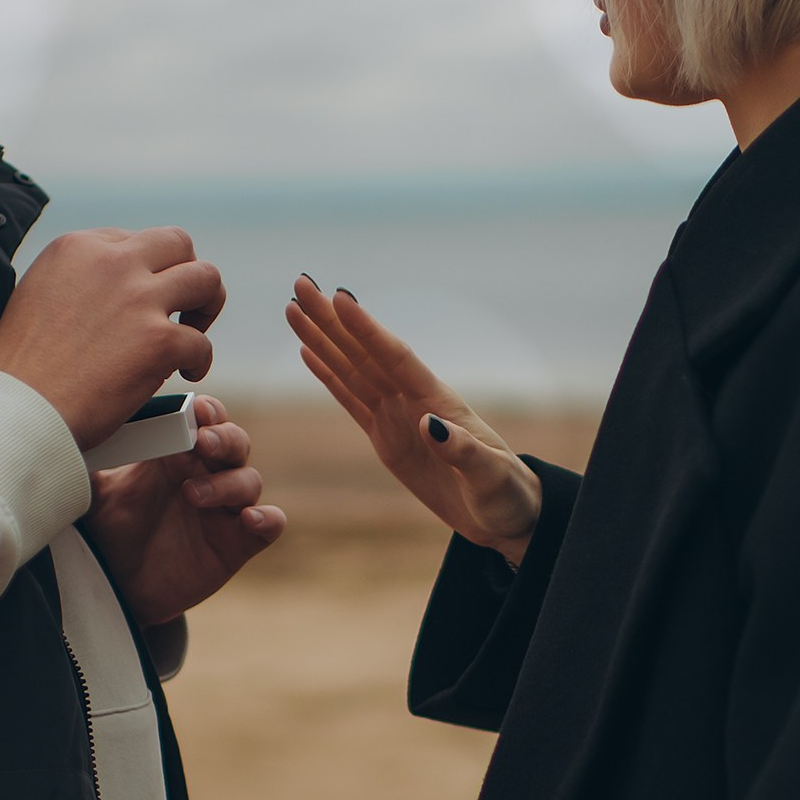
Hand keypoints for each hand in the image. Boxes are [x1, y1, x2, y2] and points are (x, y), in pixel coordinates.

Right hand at [0, 226, 224, 449]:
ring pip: (207, 278)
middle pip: (178, 243)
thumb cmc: (20, 370)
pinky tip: (185, 375)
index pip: (134, 241)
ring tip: (192, 336)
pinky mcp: (159, 341)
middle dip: (187, 274)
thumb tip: (109, 296)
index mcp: (77, 247)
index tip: (140, 303)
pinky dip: (200, 361)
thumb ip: (76, 282)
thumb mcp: (36, 295)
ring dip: (207, 307)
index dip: (145, 273)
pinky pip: (202, 342)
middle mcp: (111, 262)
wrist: (15, 411)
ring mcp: (138, 299)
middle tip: (182, 311)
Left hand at [86, 396, 284, 626]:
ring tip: (193, 494)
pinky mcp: (237, 543)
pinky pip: (270, 525)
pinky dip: (267, 519)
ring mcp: (224, 509)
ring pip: (249, 480)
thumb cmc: (108, 530)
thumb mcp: (94, 491)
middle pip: (234, 441)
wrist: (114, 587)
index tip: (194, 409)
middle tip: (202, 442)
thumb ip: (91, 458)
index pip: (205, 418)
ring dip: (229, 482)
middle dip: (224, 437)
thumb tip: (67, 425)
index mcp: (176, 453)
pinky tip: (249, 519)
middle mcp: (206, 475)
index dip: (206, 411)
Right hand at [285, 279, 542, 564]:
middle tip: (300, 283)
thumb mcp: (491, 477)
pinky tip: (308, 351)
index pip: (395, 357)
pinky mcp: (386, 437)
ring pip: (351, 370)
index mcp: (439, 402)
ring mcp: (397, 416)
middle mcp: (414, 400)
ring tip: (293, 309)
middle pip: (364, 352)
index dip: (366, 329)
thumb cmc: (506, 495)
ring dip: (321, 339)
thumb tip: (430, 424)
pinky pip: (350, 399)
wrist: (506, 516)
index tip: (339, 297)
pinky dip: (328, 375)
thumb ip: (464, 451)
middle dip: (331, 319)